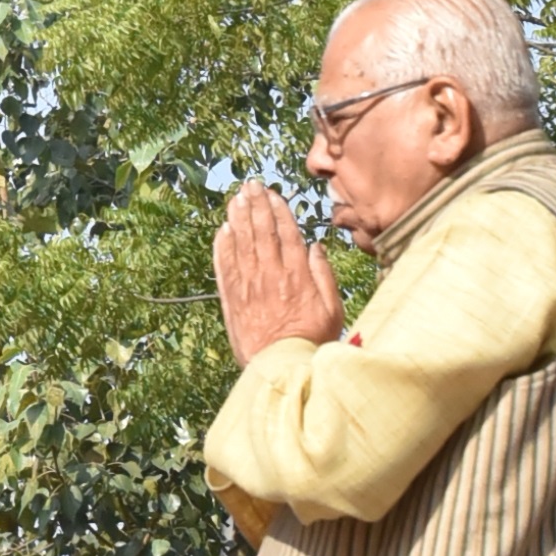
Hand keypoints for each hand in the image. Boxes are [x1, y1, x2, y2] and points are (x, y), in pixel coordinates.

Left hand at [214, 180, 345, 366]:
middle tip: (249, 186)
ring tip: (235, 199)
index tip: (272, 193)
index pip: (286, 233)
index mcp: (297, 275)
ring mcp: (249, 287)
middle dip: (255, 205)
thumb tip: (315, 246)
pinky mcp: (232, 300)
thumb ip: (324, 275)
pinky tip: (222, 231)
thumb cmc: (312, 341)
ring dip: (238, 219)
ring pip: (241, 244)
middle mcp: (271, 275)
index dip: (278, 210)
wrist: (283, 369)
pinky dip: (222, 247)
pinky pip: (224, 267)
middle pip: (261, 232)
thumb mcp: (334, 309)